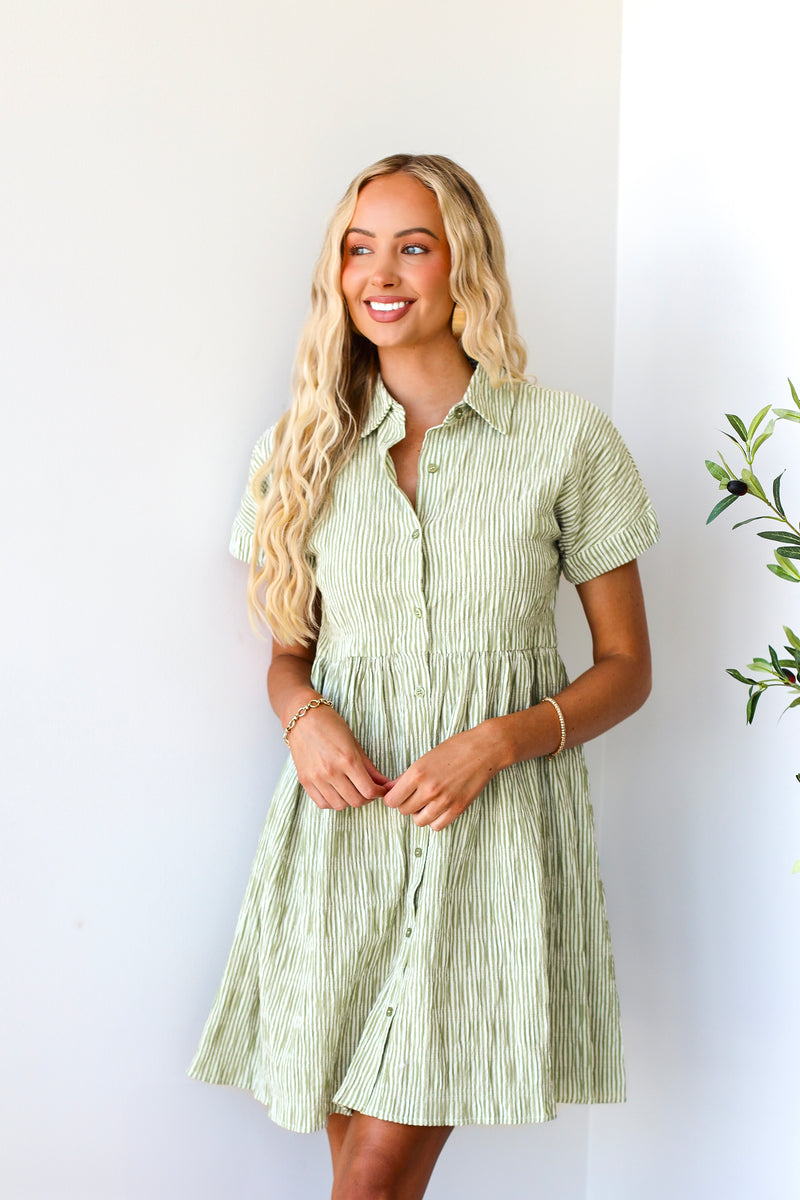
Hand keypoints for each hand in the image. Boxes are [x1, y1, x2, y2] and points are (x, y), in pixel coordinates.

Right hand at [287, 704, 390, 811]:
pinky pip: (322, 803)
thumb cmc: (330, 725)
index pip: (369, 790)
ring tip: (352, 790)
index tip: (380, 790)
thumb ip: (369, 766)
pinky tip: (337, 792)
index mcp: (348, 759)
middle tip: (368, 790)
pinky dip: (332, 802)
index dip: (379, 793)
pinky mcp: (305, 781)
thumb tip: (384, 783)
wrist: (302, 718)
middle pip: (356, 801)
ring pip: (339, 805)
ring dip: (349, 801)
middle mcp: (331, 771)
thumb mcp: (354, 743)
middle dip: (367, 799)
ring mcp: (316, 778)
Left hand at [382, 726, 501, 830]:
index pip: (392, 800)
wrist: (484, 749)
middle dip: (406, 804)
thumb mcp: (425, 758)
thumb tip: (390, 790)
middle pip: (404, 810)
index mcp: (417, 773)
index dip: (393, 798)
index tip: (398, 794)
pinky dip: (434, 820)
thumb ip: (406, 777)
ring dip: (420, 813)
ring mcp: (444, 801)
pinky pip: (437, 826)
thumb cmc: (454, 749)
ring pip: (419, 821)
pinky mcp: (458, 808)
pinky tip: (438, 808)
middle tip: (414, 795)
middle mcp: (429, 789)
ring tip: (427, 802)